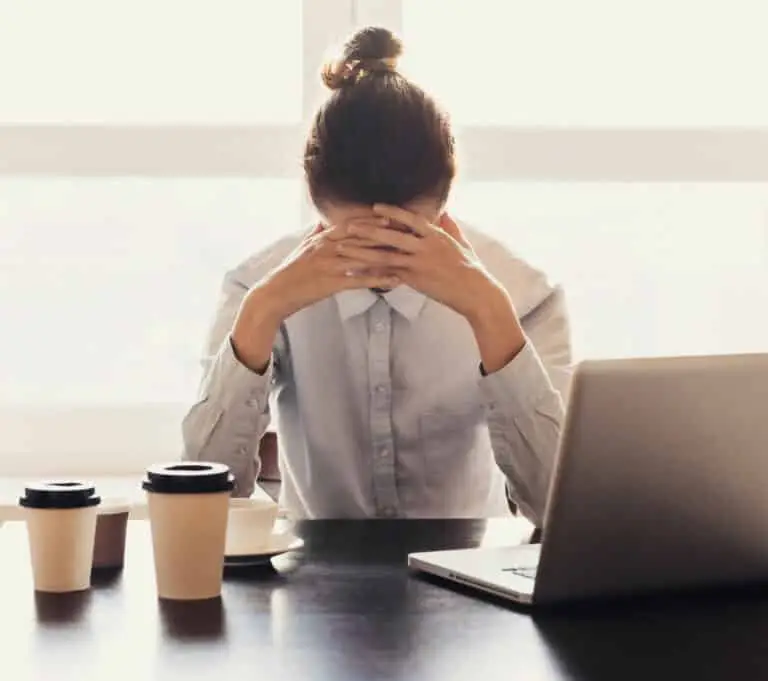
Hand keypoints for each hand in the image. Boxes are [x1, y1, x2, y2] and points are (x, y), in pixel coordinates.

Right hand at [231, 220, 399, 371]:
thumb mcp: (303, 247)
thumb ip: (316, 233)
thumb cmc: (291, 271)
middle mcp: (327, 247)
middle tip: (407, 231)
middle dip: (386, 233)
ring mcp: (329, 265)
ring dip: (387, 256)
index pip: (351, 224)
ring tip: (408, 255)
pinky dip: (378, 279)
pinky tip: (394, 281)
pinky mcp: (331, 283)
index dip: (373, 219)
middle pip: (361, 237)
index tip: (392, 215)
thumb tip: (324, 221)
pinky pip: (359, 279)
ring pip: (363, 257)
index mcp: (322, 238)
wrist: (276, 293)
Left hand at [338, 205, 496, 321]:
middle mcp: (425, 246)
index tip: (374, 207)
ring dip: (361, 251)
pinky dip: (370, 274)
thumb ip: (450, 226)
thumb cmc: (471, 268)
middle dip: (367, 230)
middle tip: (348, 226)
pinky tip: (355, 273)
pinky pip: (388, 275)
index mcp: (436, 235)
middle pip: (391, 235)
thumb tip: (445, 211)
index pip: (410, 219)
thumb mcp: (462, 242)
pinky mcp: (416, 280)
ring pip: (384, 255)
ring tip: (343, 248)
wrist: (476, 292)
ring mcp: (419, 263)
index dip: (391, 212)